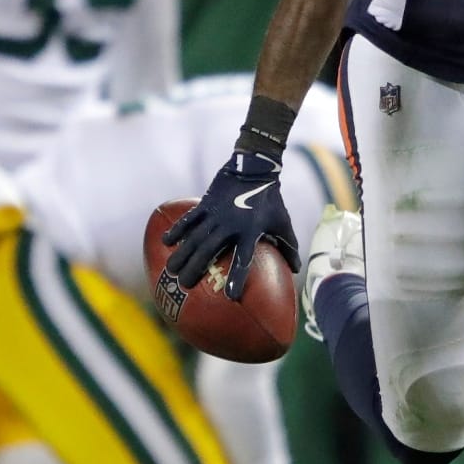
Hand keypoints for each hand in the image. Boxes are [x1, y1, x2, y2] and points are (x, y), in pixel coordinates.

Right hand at [162, 151, 298, 299]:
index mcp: (250, 231)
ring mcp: (216, 213)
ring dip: (182, 253)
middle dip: (196, 268)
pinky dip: (177, 229)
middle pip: (209, 250)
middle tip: (184, 285)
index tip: (231, 296)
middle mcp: (230, 225)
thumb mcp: (283, 222)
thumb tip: (296, 270)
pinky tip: (166, 241)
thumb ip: (289, 246)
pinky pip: (189, 219)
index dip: (237, 277)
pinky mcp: (206, 203)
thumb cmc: (271, 198)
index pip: (243, 259)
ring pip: (195, 236)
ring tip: (171, 270)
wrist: (254, 167)